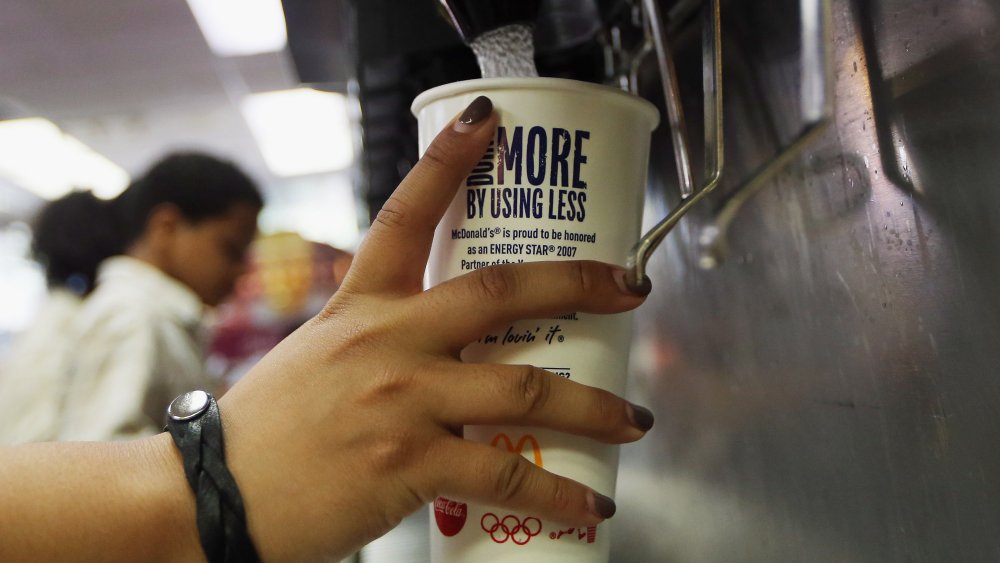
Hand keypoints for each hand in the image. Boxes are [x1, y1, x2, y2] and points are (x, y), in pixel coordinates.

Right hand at [219, 96, 652, 560]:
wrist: (216, 495)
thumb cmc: (269, 428)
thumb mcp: (317, 353)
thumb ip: (374, 333)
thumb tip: (428, 328)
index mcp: (361, 306)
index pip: (407, 215)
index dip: (449, 162)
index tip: (488, 121)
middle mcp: (387, 341)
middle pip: (497, 293)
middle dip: (577, 283)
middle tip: (631, 285)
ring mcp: (402, 400)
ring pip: (522, 388)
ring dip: (591, 404)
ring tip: (632, 417)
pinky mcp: (409, 463)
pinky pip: (504, 474)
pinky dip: (558, 491)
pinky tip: (591, 503)